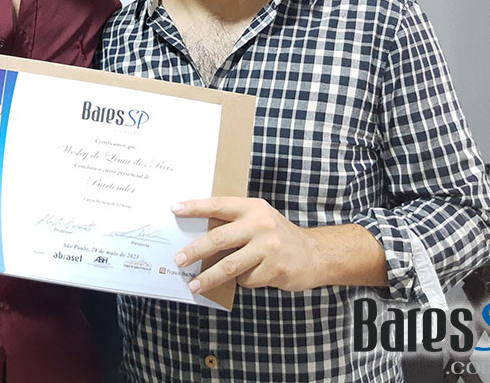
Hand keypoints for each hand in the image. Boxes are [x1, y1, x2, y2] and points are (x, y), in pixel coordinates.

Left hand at [173, 196, 317, 292]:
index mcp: (252, 208)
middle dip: (195, 251)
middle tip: (179, 259)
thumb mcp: (258, 219)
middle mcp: (260, 224)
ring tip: (194, 284)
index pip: (218, 204)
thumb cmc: (277, 236)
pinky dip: (240, 281)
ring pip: (229, 265)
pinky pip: (246, 279)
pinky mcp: (275, 269)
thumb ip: (234, 223)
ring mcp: (269, 247)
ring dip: (208, 277)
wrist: (314, 254)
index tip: (175, 209)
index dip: (195, 206)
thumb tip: (198, 235)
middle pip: (219, 238)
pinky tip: (246, 277)